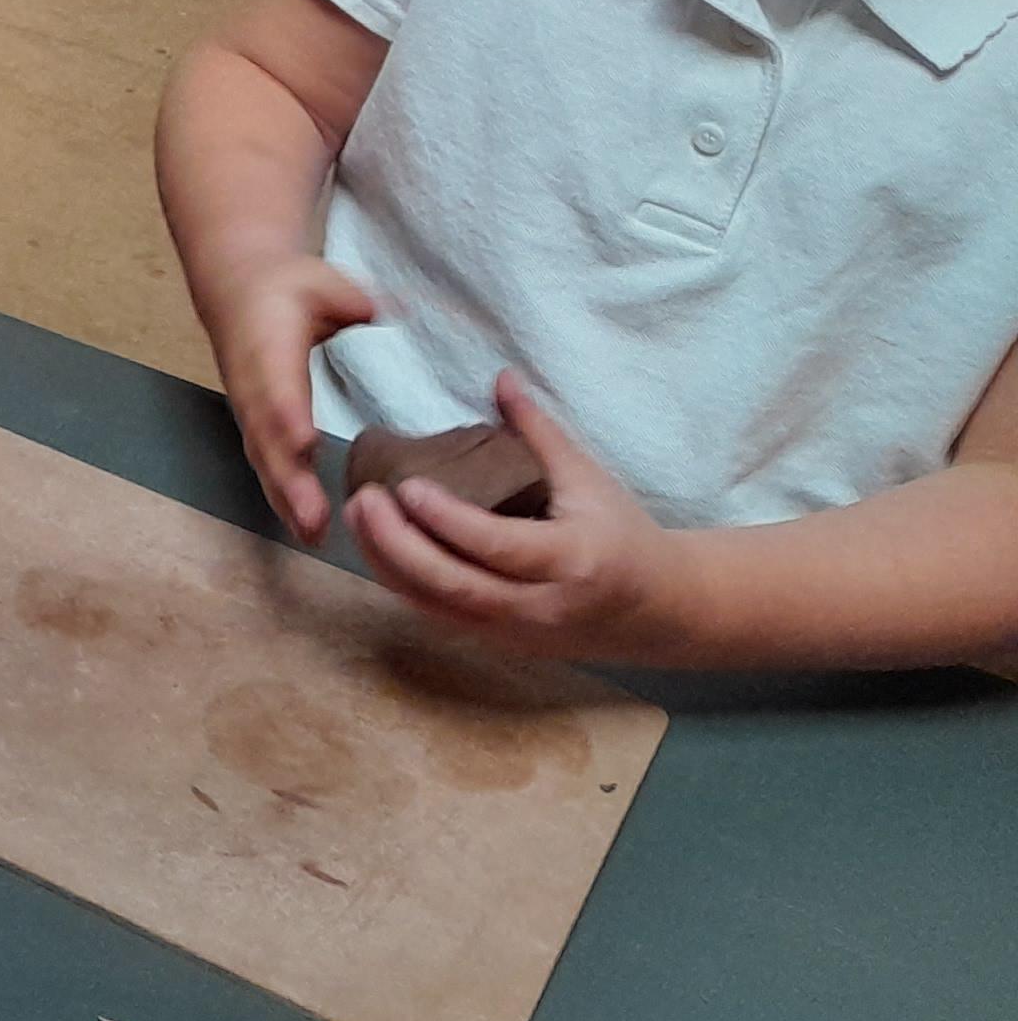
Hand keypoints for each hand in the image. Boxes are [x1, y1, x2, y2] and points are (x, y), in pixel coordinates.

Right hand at [209, 254, 378, 540]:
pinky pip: (267, 464)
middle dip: (289, 480)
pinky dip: (283, 498)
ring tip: (313, 535)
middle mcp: (254, 384)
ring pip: (265, 458)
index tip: (305, 443)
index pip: (276, 384)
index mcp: (268, 345)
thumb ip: (352, 299)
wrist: (236, 288)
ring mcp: (251, 408)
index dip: (287, 414)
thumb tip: (385, 311)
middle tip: (314, 520)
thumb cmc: (287, 286)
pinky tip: (306, 528)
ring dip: (285, 499)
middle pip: (268, 437)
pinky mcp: (257, 425)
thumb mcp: (322, 281)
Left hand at [350, 373, 699, 659]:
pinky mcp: (504, 645)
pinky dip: (405, 587)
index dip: (446, 519)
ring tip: (357, 517)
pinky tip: (377, 549)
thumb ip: (540, 430)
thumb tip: (500, 375)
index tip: (404, 484)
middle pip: (457, 587)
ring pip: (440, 610)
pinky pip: (443, 620)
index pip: (497, 546)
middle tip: (363, 499)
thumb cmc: (624, 535)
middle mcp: (543, 607)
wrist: (662, 610)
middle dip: (399, 546)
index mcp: (572, 561)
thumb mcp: (590, 479)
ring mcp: (520, 634)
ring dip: (390, 567)